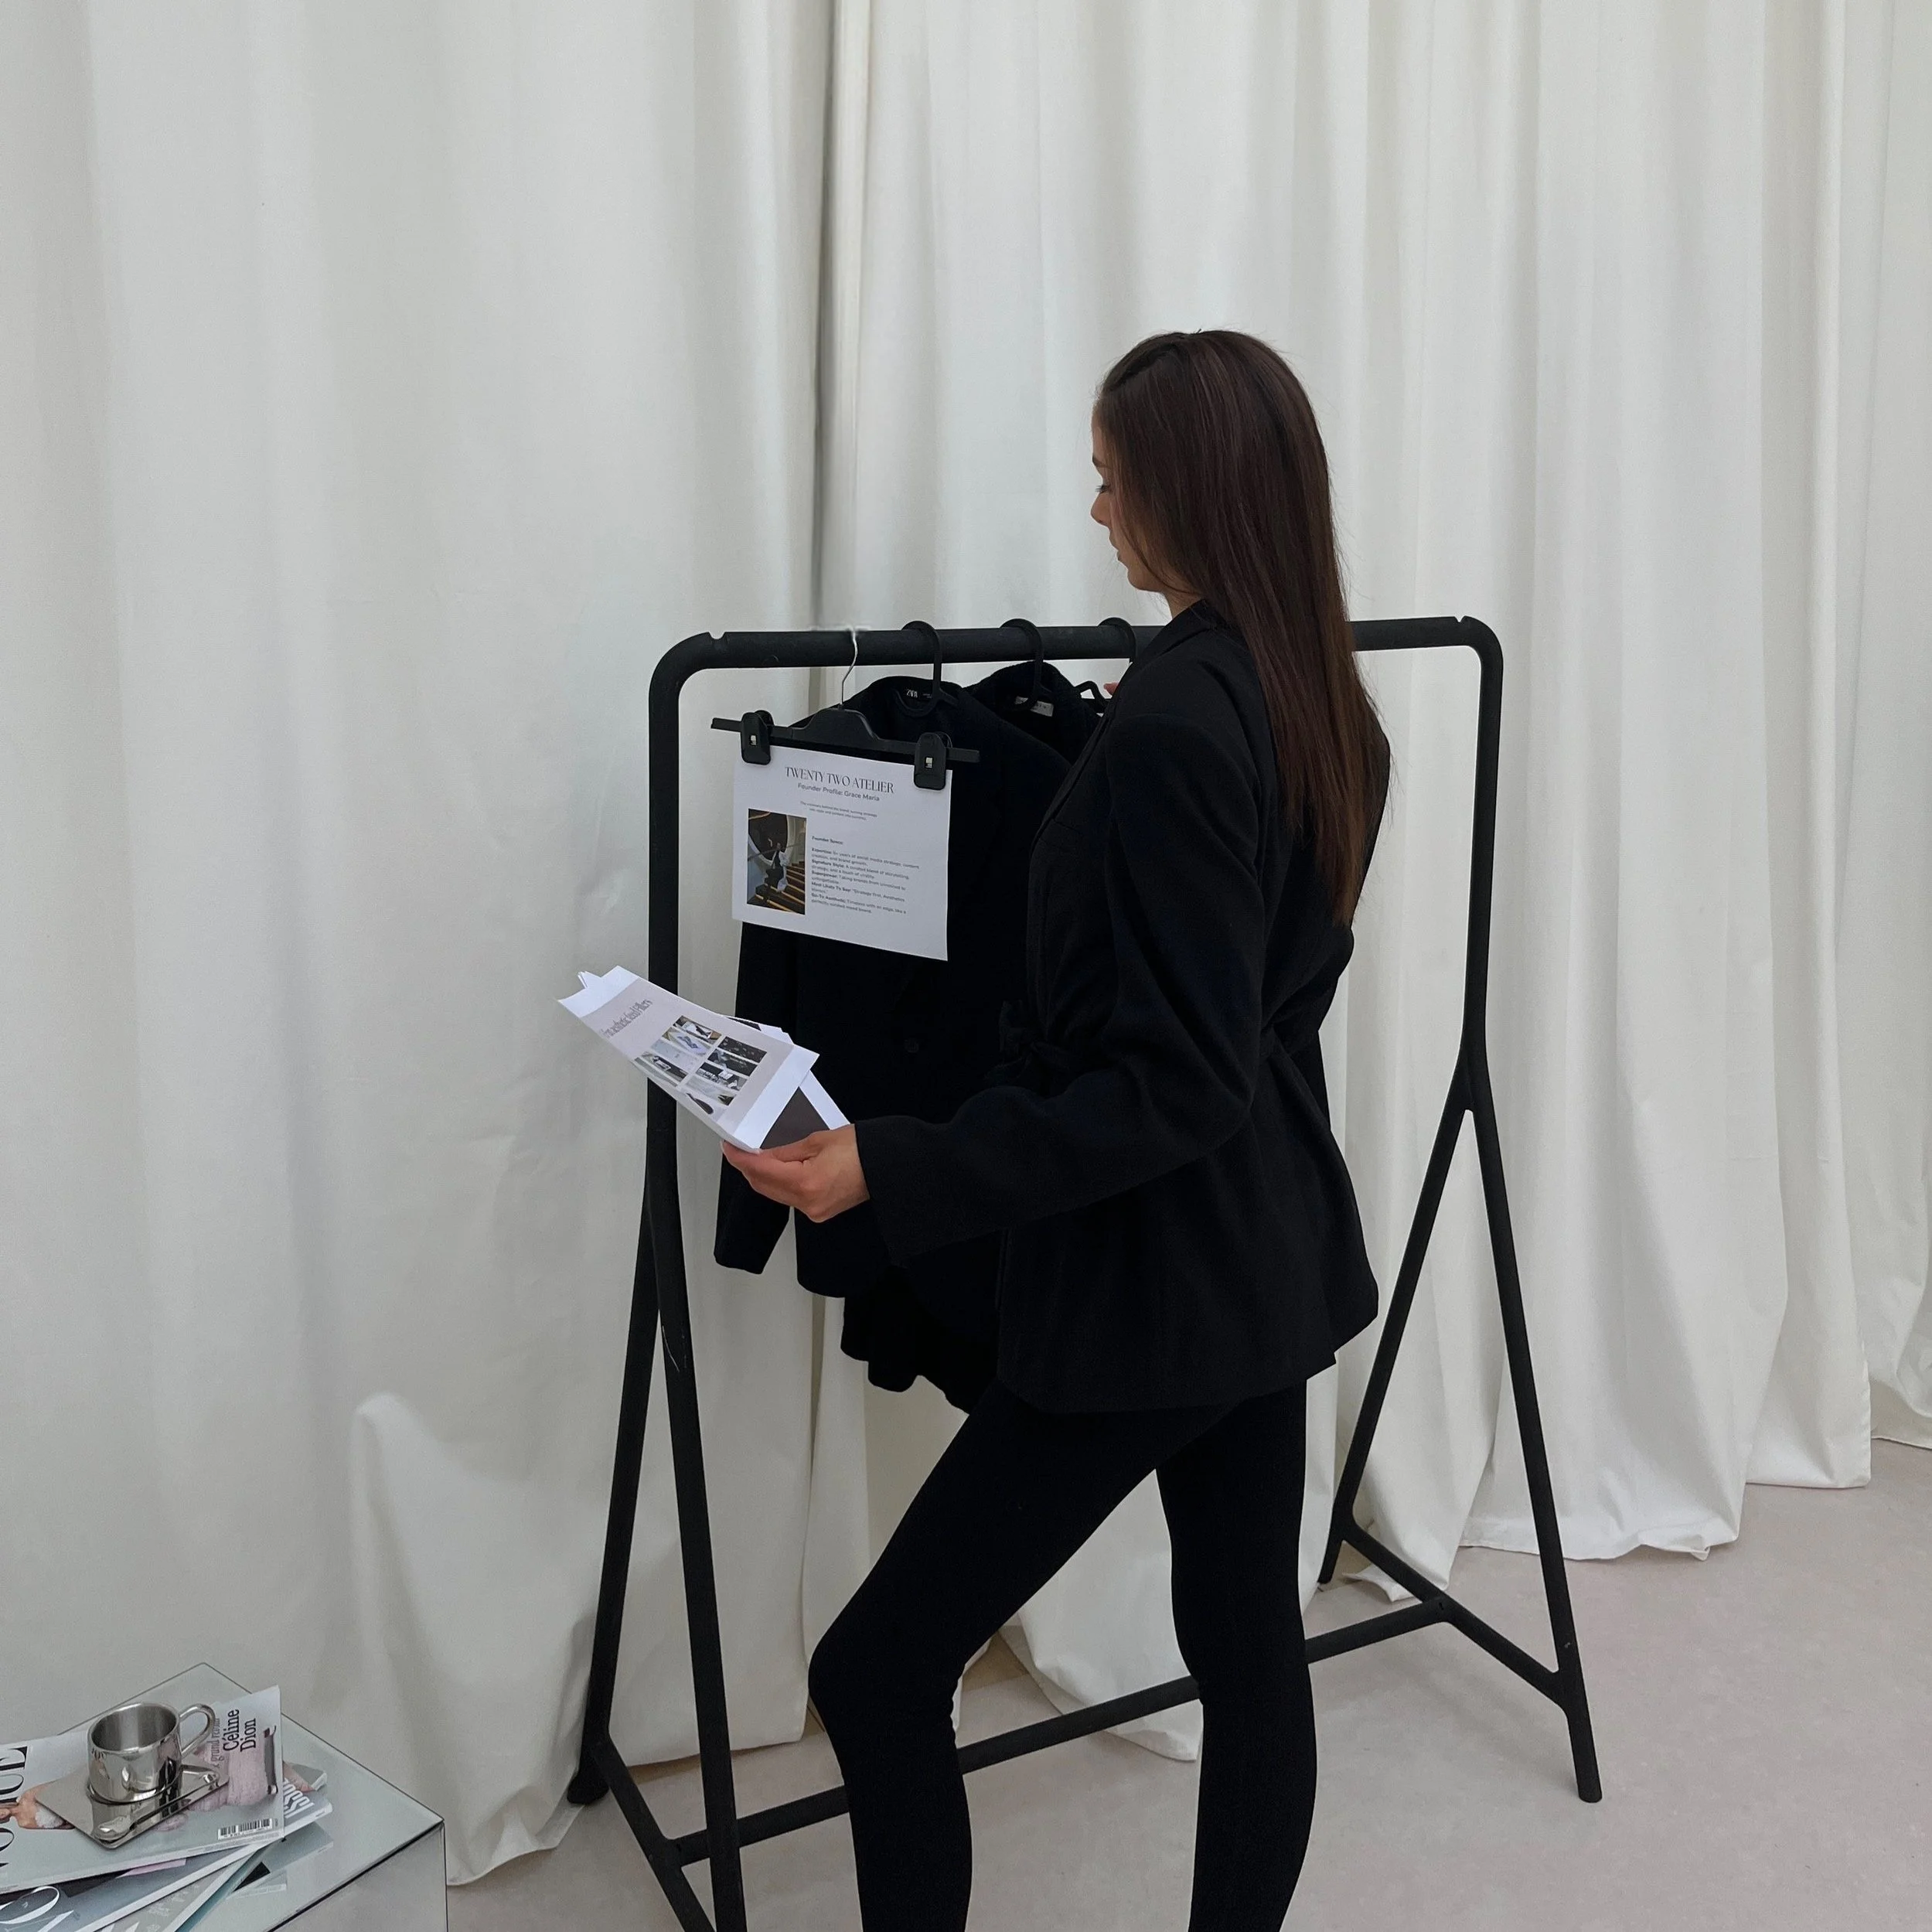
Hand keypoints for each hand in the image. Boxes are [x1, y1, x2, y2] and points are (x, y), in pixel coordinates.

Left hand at [722, 1124, 869, 1222]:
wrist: (887, 1166)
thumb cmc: (861, 1149)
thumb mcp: (817, 1141)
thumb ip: (785, 1152)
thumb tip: (762, 1156)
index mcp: (806, 1183)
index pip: (760, 1171)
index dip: (740, 1159)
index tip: (730, 1148)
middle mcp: (807, 1203)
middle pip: (763, 1187)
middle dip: (748, 1169)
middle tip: (738, 1151)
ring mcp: (814, 1211)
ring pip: (775, 1195)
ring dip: (762, 1177)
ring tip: (755, 1158)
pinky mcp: (820, 1212)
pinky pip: (790, 1199)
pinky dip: (780, 1185)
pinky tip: (776, 1171)